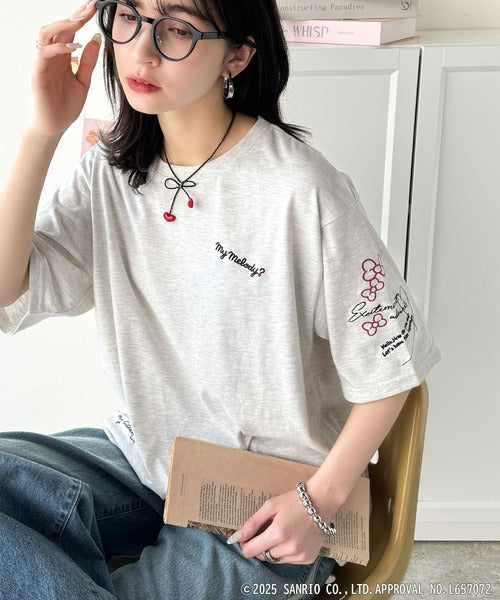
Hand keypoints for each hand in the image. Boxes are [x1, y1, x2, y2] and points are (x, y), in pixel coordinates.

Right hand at [30, 0, 100, 137]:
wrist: (55, 126)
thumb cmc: (66, 105)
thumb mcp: (83, 81)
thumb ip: (88, 61)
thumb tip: (96, 39)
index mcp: (62, 56)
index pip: (70, 30)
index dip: (81, 17)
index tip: (95, 7)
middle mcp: (51, 55)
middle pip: (59, 27)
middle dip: (75, 15)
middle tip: (91, 6)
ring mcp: (42, 62)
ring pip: (46, 33)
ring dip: (64, 25)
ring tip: (80, 20)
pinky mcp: (37, 73)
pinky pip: (43, 53)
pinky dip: (57, 47)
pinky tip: (72, 45)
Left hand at [234, 484, 336, 564]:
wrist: (321, 503)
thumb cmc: (294, 501)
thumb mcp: (271, 506)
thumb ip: (253, 522)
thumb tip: (238, 536)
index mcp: (278, 533)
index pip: (251, 551)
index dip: (245, 544)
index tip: (246, 537)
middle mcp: (289, 548)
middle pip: (262, 556)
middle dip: (259, 545)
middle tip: (265, 531)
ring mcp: (300, 555)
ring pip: (275, 560)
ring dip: (272, 550)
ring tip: (280, 533)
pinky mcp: (308, 559)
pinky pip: (288, 561)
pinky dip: (285, 553)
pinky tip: (291, 539)